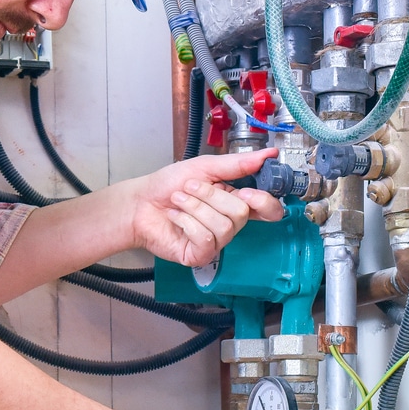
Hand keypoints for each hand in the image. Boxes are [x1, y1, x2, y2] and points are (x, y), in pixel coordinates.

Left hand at [130, 149, 284, 266]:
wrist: (140, 202)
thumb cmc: (168, 185)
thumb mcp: (204, 167)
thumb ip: (237, 163)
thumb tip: (268, 154)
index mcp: (235, 201)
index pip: (268, 209)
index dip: (264, 202)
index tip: (246, 191)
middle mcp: (229, 223)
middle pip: (241, 212)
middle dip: (210, 195)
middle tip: (190, 189)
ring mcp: (216, 241)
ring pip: (224, 225)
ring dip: (194, 207)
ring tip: (179, 201)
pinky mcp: (200, 255)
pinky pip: (206, 238)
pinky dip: (186, 222)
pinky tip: (176, 218)